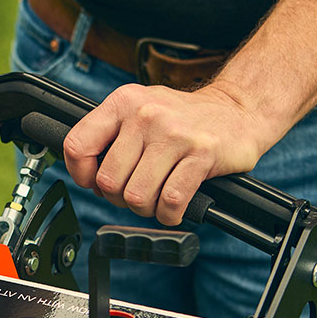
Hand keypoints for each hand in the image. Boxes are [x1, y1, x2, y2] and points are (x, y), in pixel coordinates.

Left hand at [63, 83, 269, 224]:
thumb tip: (87, 177)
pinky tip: (174, 207)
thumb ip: (110, 137)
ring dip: (145, 208)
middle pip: (108, 181)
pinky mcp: (202, 153)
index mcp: (124, 102)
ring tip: (157, 198)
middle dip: (119, 198)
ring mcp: (174, 134)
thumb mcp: (140, 111)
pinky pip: (170, 201)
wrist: (238, 110)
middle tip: (136, 192)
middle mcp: (146, 114)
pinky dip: (169, 214)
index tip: (94, 182)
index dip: (81, 174)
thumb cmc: (183, 119)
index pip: (77, 145)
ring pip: (136, 196)